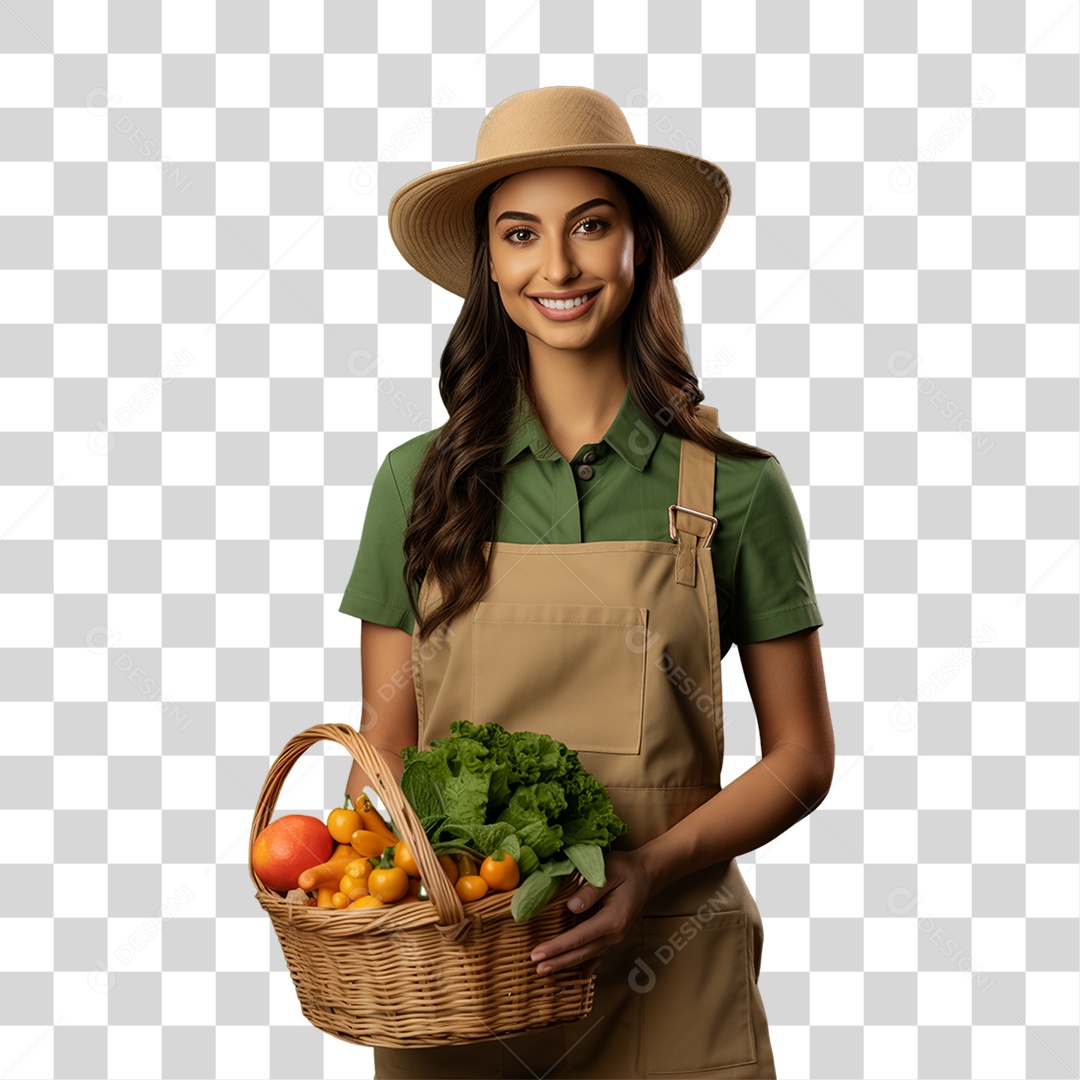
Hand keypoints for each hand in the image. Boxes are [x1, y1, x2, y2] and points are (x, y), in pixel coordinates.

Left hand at [528, 850, 655, 979]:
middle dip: (557, 961)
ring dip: (566, 964)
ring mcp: (614, 937)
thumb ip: (590, 891)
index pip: (579, 937)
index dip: (557, 947)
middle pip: (581, 952)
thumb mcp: (609, 872)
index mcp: (612, 920)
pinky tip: (578, 977)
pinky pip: (596, 954)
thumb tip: (571, 907)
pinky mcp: (611, 935)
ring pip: (587, 956)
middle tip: (536, 968)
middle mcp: (613, 934)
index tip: (537, 954)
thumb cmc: (626, 869)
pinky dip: (585, 966)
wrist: (646, 873)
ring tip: (546, 971)